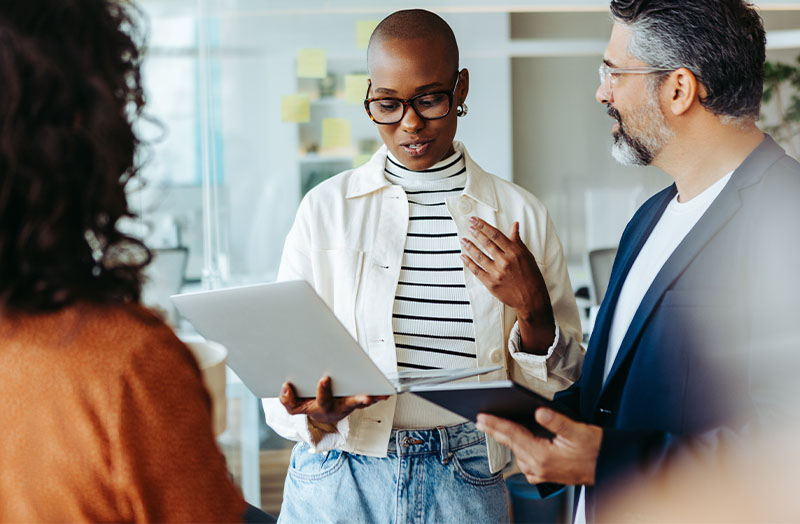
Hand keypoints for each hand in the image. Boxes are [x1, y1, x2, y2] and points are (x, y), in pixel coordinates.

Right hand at [279, 376, 388, 425]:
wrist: (321, 415)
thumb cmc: (309, 405)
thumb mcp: (295, 407)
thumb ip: (288, 400)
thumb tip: (286, 386)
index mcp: (323, 408)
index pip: (322, 400)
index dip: (322, 391)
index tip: (324, 378)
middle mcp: (339, 408)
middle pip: (349, 405)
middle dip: (358, 401)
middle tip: (365, 397)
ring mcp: (350, 405)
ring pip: (363, 403)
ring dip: (374, 398)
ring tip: (382, 392)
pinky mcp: (359, 401)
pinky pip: (372, 398)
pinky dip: (379, 395)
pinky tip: (387, 391)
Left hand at [460, 217, 555, 352]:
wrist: (531, 299)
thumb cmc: (531, 276)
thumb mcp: (527, 256)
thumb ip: (517, 240)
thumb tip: (514, 225)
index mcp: (515, 252)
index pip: (495, 235)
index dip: (483, 226)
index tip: (474, 220)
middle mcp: (505, 261)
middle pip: (486, 243)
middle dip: (476, 233)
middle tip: (469, 227)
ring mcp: (497, 273)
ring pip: (479, 256)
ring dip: (469, 246)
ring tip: (463, 240)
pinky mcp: (491, 284)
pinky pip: (476, 271)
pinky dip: (468, 263)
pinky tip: (463, 256)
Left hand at [476, 408, 601, 485]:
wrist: (608, 467)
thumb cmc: (596, 450)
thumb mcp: (579, 431)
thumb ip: (557, 421)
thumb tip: (540, 412)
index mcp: (543, 456)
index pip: (513, 435)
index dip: (496, 424)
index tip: (482, 416)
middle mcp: (538, 467)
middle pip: (510, 443)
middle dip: (494, 430)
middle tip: (480, 419)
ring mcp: (539, 473)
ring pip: (516, 451)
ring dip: (505, 438)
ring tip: (493, 425)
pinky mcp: (543, 474)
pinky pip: (523, 459)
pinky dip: (516, 447)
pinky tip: (514, 439)